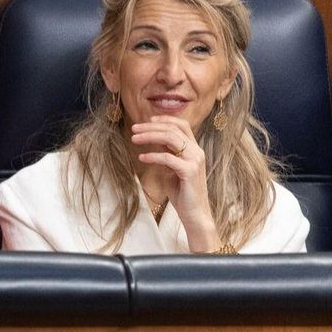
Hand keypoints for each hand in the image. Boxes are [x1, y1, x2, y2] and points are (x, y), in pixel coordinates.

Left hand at [130, 117, 220, 251]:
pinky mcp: (189, 171)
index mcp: (194, 149)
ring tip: (134, 139)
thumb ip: (166, 153)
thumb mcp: (171, 168)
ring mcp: (195, 160)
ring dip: (150, 136)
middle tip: (134, 128)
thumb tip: (154, 140)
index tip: (147, 120)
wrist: (194, 213)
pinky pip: (168, 158)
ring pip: (171, 139)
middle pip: (174, 129)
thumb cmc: (181, 192)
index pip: (182, 125)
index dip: (164, 119)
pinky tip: (141, 157)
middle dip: (152, 126)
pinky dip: (153, 155)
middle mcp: (197, 151)